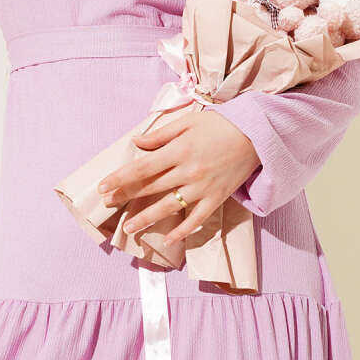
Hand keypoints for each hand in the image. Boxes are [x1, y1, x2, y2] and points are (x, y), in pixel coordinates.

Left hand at [96, 108, 259, 246]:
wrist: (257, 134)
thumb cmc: (220, 124)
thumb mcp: (188, 122)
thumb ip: (160, 134)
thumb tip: (137, 143)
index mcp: (179, 150)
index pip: (142, 167)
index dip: (120, 178)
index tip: (103, 187)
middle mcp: (188, 171)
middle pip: (151, 188)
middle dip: (126, 197)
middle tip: (107, 204)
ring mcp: (202, 188)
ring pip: (169, 207)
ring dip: (147, 219)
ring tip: (129, 228)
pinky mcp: (216, 198)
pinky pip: (197, 219)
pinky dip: (182, 230)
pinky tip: (168, 238)